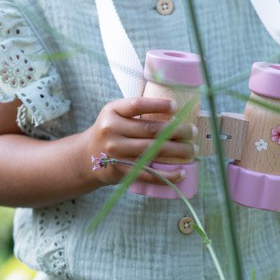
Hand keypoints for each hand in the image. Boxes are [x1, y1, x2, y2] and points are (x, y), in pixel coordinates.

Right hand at [82, 96, 197, 188]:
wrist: (87, 157)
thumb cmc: (111, 131)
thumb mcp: (115, 114)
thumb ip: (136, 111)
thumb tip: (176, 111)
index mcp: (112, 111)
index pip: (137, 105)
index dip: (158, 105)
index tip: (176, 107)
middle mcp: (111, 130)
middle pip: (150, 130)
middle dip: (177, 131)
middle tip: (192, 131)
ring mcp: (115, 152)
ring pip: (152, 150)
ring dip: (177, 151)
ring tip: (192, 150)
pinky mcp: (120, 171)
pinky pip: (147, 173)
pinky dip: (167, 174)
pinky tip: (182, 172)